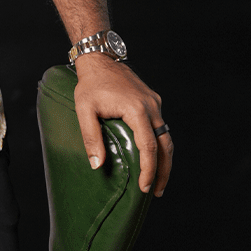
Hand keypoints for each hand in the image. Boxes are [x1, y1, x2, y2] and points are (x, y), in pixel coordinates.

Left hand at [73, 54, 172, 196]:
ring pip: (166, 137)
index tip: (145, 187)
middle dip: (163, 171)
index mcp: (136, 109)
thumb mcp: (84, 109)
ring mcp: (154, 103)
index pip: (149, 146)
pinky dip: (160, 144)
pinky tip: (153, 156)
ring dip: (164, 159)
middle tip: (156, 191)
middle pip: (165, 145)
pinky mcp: (152, 101)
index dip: (149, 169)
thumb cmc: (90, 84)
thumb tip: (97, 165)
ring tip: (157, 180)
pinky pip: (161, 126)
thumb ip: (91, 136)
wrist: (100, 59)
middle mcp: (151, 106)